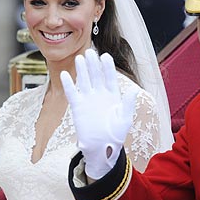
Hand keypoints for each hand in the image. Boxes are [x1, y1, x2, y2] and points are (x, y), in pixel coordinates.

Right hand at [61, 49, 137, 178]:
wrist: (102, 148)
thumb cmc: (115, 134)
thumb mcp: (125, 119)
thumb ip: (128, 104)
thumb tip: (134, 90)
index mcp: (113, 95)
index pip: (110, 77)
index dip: (107, 67)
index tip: (105, 56)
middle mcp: (100, 95)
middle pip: (96, 75)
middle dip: (93, 64)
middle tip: (90, 52)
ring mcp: (88, 100)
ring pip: (84, 81)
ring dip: (82, 70)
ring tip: (79, 58)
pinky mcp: (78, 107)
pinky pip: (72, 93)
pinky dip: (68, 84)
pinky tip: (65, 75)